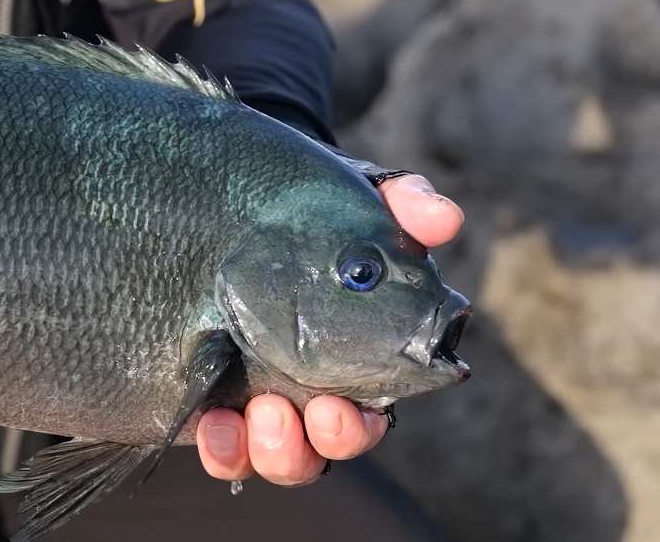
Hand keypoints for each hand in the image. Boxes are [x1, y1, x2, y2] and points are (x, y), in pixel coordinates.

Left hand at [196, 174, 463, 485]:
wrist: (245, 211)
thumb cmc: (315, 217)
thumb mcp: (361, 202)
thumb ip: (407, 206)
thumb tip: (447, 219)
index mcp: (354, 362)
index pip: (367, 415)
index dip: (356, 426)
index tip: (340, 408)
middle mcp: (308, 392)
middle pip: (325, 447)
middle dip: (325, 440)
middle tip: (314, 410)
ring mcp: (260, 400)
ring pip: (277, 457)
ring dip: (275, 450)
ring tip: (262, 413)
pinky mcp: (214, 398)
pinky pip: (224, 447)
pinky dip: (223, 448)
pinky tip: (212, 423)